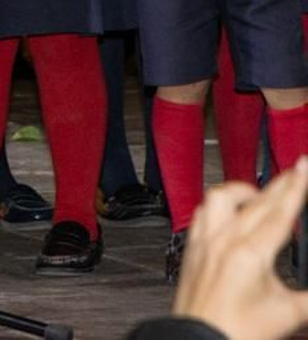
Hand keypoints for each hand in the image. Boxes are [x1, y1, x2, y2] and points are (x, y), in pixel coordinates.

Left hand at [173, 159, 307, 339]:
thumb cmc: (237, 331)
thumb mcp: (289, 314)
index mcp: (250, 252)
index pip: (279, 211)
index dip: (295, 186)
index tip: (303, 165)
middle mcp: (223, 240)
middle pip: (255, 202)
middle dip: (278, 185)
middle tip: (295, 172)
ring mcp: (203, 242)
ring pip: (219, 200)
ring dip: (242, 192)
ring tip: (259, 196)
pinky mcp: (191, 250)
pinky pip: (202, 215)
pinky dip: (218, 208)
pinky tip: (227, 215)